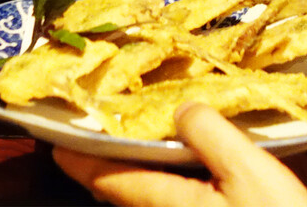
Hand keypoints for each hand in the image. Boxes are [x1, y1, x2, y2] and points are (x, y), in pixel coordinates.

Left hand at [53, 102, 306, 206]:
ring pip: (149, 205)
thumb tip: (182, 108)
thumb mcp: (252, 172)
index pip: (106, 179)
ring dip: (139, 180)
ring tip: (144, 148)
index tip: (54, 141)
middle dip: (107, 169)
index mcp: (166, 203)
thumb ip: (211, 135)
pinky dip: (170, 189)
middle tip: (102, 135)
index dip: (77, 159)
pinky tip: (193, 174)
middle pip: (123, 195)